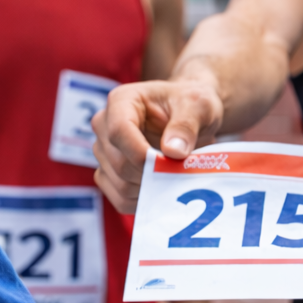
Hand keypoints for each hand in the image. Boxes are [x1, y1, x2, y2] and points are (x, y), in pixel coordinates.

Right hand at [91, 78, 223, 213]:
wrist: (191, 117)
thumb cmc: (192, 106)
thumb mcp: (199, 106)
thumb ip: (187, 125)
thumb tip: (173, 152)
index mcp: (122, 101)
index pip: (118, 131)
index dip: (140, 153)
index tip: (168, 163)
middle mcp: (104, 126)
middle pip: (119, 162)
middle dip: (152, 175)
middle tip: (181, 173)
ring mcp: (103, 152)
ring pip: (120, 185)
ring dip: (151, 190)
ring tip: (175, 179)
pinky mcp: (108, 174)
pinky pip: (120, 199)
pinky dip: (144, 201)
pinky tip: (163, 190)